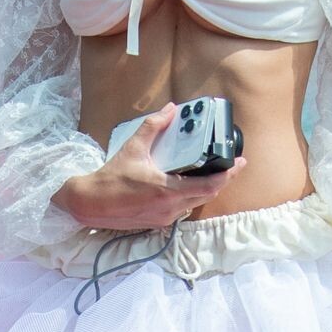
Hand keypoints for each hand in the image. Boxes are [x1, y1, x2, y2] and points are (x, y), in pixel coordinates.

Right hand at [64, 102, 247, 231]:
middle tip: (231, 165)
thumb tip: (169, 109)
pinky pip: (183, 209)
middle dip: (222, 180)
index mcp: (167, 190)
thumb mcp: (133, 148)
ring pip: (196, 203)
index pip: (209, 186)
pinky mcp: (159, 223)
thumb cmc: (111, 178)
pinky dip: (191, 196)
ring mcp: (165, 218)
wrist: (91, 204)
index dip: (228, 175)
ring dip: (206, 189)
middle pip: (207, 195)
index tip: (239, 163)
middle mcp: (170, 207)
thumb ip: (153, 126)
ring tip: (212, 172)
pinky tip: (188, 184)